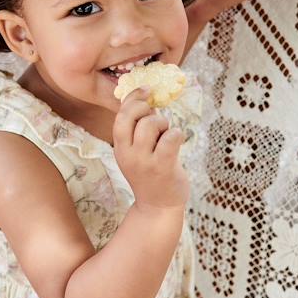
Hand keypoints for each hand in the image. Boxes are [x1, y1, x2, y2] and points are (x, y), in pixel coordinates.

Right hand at [112, 87, 189, 209]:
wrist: (158, 207)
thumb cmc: (150, 174)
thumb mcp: (135, 153)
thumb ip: (136, 131)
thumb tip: (147, 101)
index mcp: (120, 148)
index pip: (120, 117)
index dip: (132, 99)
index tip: (146, 90)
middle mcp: (128, 154)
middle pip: (132, 116)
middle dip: (147, 108)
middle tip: (156, 116)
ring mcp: (145, 161)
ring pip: (151, 124)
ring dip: (163, 123)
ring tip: (166, 134)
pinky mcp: (163, 166)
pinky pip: (171, 137)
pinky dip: (176, 134)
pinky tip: (177, 142)